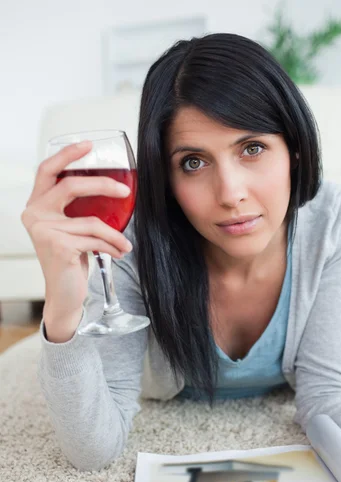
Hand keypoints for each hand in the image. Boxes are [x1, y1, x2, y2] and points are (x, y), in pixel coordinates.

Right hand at [21, 141, 132, 318]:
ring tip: (124, 244)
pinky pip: (95, 238)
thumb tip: (109, 188)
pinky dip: (112, 245)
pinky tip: (119, 253)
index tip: (87, 145)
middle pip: (71, 186)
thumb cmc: (70, 259)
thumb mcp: (71, 229)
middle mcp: (34, 215)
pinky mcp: (59, 246)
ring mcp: (44, 230)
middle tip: (124, 190)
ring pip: (92, 220)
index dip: (66, 155)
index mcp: (36, 206)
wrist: (65, 294)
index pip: (47, 171)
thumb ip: (76, 209)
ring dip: (115, 233)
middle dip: (102, 185)